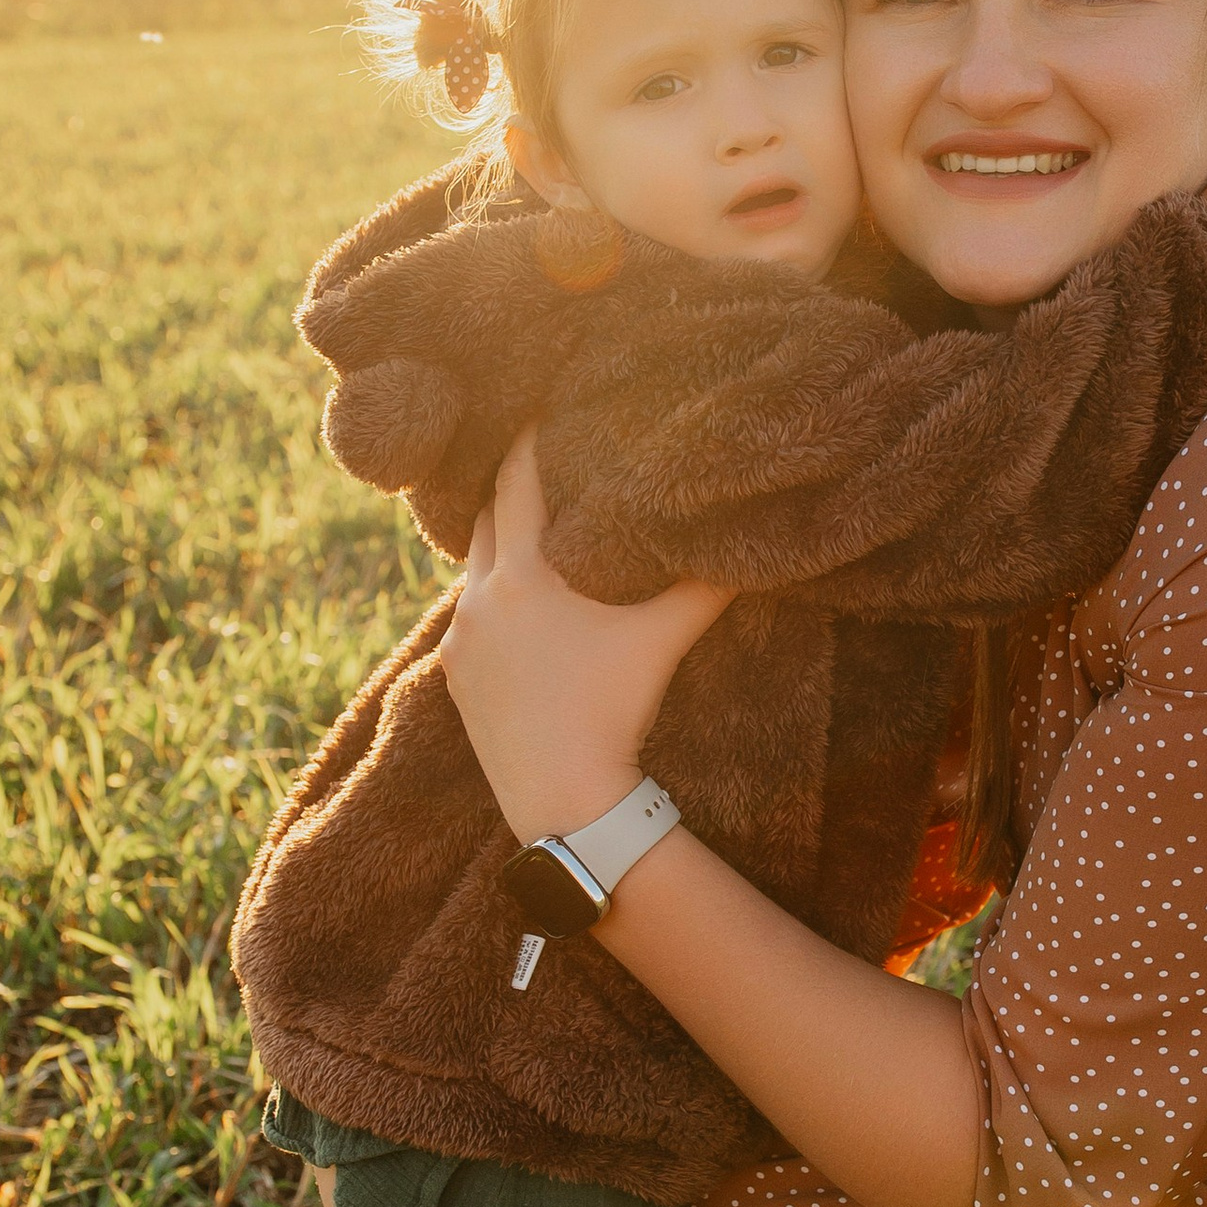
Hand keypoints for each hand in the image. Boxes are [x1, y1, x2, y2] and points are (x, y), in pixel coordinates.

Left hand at [438, 431, 731, 844]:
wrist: (564, 799)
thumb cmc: (616, 710)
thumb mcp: (666, 638)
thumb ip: (706, 582)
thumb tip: (752, 535)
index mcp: (523, 574)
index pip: (516, 480)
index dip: (529, 438)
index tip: (542, 407)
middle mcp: (478, 598)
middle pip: (485, 516)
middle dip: (510, 487)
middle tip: (539, 460)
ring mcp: (460, 640)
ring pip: (473, 569)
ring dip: (499, 545)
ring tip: (533, 528)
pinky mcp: (454, 677)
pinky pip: (469, 616)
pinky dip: (493, 597)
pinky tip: (523, 605)